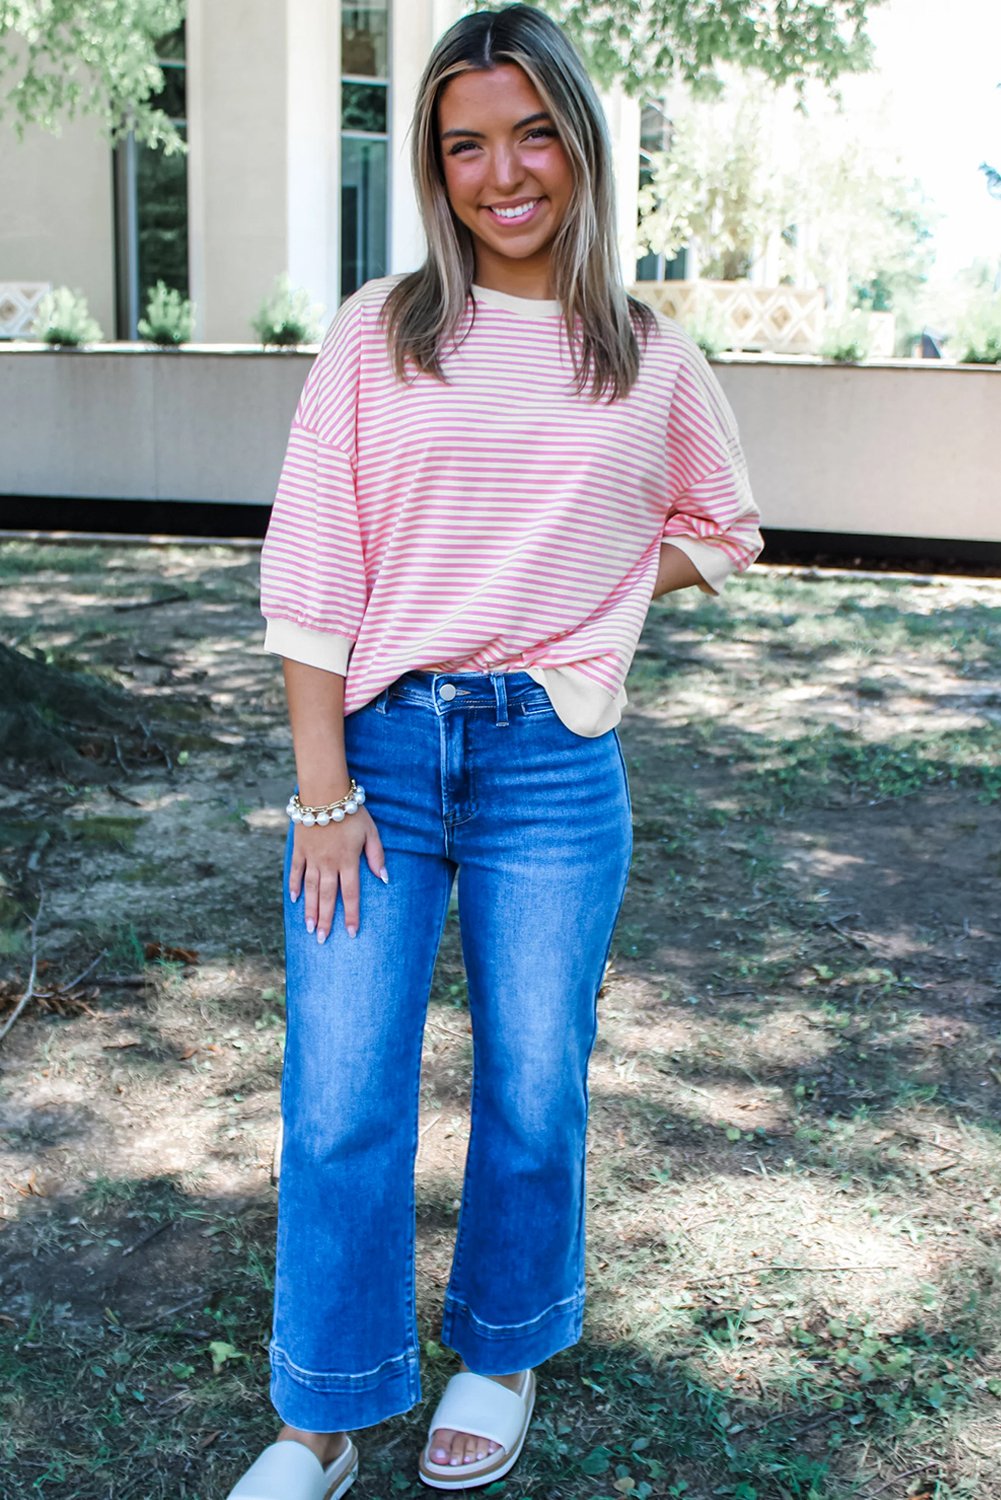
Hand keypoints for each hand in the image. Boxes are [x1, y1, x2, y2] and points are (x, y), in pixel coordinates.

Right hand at [289, 809, 386, 941]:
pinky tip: (294, 900)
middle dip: (326, 920)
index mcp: (348, 861)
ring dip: (310, 910)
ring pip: (310, 889)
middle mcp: (328, 864)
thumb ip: (377, 856)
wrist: (324, 793)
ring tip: (309, 928)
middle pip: (328, 897)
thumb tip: (384, 878)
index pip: (350, 894)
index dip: (351, 915)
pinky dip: (293, 886)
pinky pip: (295, 871)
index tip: (350, 933)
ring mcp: (312, 858)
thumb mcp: (371, 831)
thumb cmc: (352, 811)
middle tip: (322, 940)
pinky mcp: (300, 850)